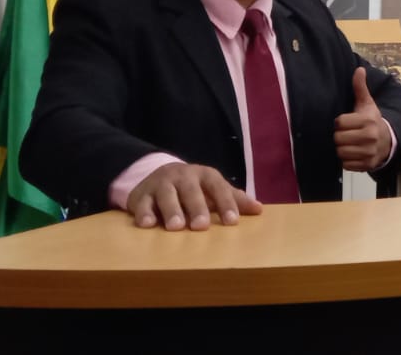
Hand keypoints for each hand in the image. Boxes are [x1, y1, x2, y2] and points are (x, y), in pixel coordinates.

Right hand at [127, 162, 261, 230]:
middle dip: (196, 207)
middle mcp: (183, 176)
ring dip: (171, 210)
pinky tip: (147, 224)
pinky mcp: (141, 194)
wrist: (157, 175)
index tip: (233, 222)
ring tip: (176, 227)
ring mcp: (161, 184)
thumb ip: (234, 199)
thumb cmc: (193, 188)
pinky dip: (143, 213)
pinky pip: (141, 203)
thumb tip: (259, 209)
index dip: (226, 203)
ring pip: (166, 195)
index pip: (218, 187)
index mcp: (205, 175)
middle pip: (191, 190)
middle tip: (201, 226)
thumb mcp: (213, 190)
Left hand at [334, 67, 390, 171]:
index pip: (339, 123)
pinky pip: (346, 164)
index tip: (346, 122)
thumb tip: (359, 69)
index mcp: (368, 120)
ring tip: (349, 143)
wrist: (388, 141)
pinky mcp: (367, 165)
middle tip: (346, 134)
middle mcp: (370, 136)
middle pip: (338, 138)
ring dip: (342, 149)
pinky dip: (347, 160)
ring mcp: (369, 152)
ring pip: (340, 152)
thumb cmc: (372, 120)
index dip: (340, 122)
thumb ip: (360, 88)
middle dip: (339, 136)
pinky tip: (353, 153)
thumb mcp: (367, 104)